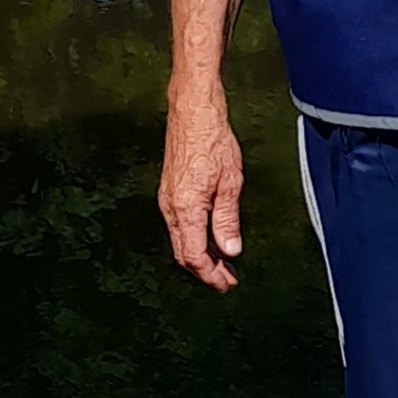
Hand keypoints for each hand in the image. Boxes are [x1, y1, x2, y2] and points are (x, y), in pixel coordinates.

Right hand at [159, 85, 244, 291]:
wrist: (193, 113)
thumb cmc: (212, 141)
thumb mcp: (229, 183)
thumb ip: (227, 219)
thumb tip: (229, 250)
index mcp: (185, 209)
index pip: (194, 256)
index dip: (210, 275)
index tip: (226, 284)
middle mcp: (170, 208)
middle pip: (183, 253)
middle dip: (204, 271)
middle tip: (226, 280)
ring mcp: (167, 200)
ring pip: (180, 240)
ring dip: (199, 256)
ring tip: (221, 264)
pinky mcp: (170, 191)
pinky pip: (179, 226)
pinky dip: (194, 239)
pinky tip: (208, 239)